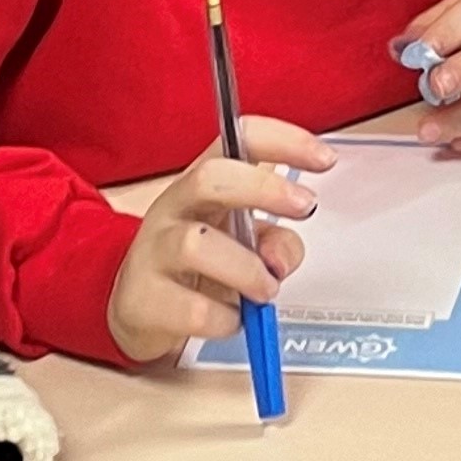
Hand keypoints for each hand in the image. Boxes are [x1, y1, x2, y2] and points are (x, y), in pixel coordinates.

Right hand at [104, 114, 330, 365]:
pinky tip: (231, 319)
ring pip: (197, 245)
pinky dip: (225, 318)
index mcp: (203, 182)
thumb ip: (276, 243)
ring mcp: (154, 251)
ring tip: (265, 289)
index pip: (239, 141)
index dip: (284, 141)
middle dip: (264, 189)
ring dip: (247, 269)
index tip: (324, 159)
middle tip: (305, 208)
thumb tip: (279, 259)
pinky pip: (192, 309)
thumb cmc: (198, 265)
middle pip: (210, 177)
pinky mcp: (144, 300)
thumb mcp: (244, 245)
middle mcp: (174, 206)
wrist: (136, 308)